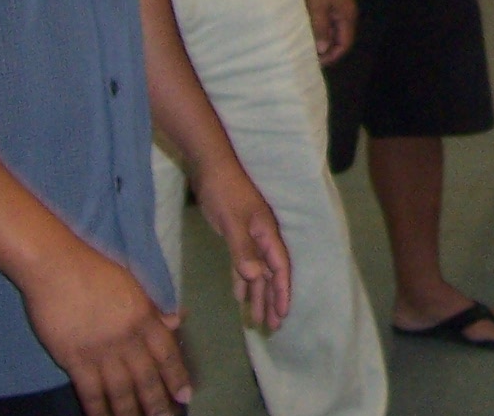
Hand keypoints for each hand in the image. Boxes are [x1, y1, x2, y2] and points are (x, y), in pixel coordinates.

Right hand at [21, 245, 191, 415]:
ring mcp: (101, 350)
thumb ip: (153, 308)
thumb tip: (178, 322)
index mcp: (144, 316)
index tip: (186, 395)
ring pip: (121, 390)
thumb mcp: (132, 285)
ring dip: (131, 411)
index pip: (167, 353)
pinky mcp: (74, 359)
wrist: (56, 267)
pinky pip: (90, 391)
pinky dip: (98, 409)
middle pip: (147, 377)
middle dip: (158, 402)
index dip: (177, 376)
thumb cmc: (94, 271)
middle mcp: (127, 337)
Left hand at [194, 160, 292, 334]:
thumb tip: (255, 277)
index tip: (282, 314)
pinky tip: (240, 296)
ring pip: (257, 272)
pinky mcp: (236, 235)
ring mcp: (250, 236)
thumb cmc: (224, 191)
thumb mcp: (232, 222)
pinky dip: (243, 280)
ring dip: (257, 294)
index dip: (282, 291)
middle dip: (272, 300)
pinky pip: (243, 264)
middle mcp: (263, 237)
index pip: (279, 267)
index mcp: (267, 233)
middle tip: (273, 327)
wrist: (210, 167)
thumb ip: (243, 250)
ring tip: (257, 320)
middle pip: (271, 274)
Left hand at [301, 0, 355, 66]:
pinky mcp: (331, 1)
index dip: (332, 55)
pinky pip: (328, 20)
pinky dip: (320, 28)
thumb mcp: (317, 9)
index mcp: (347, 17)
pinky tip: (310, 30)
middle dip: (327, 49)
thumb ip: (320, 29)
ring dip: (323, 38)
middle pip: (339, 38)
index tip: (318, 62)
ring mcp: (339, 6)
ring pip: (333, 29)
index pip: (344, 44)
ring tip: (308, 45)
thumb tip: (322, 50)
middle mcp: (346, 14)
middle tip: (310, 56)